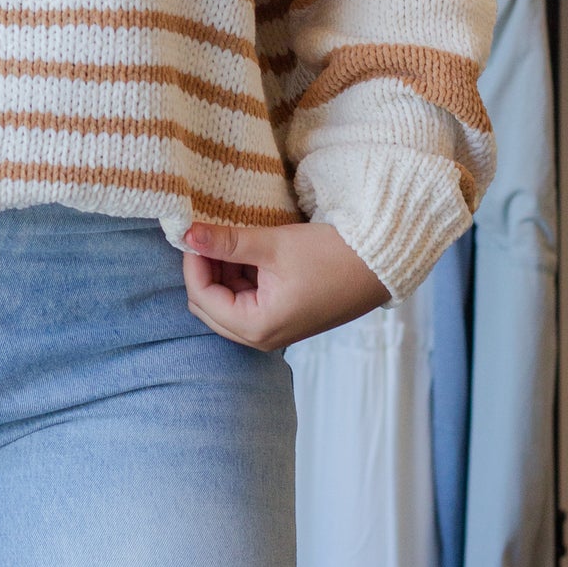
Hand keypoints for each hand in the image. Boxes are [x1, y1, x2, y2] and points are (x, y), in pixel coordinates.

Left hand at [182, 219, 389, 350]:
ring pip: (227, 302)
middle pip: (209, 305)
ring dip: (222, 272)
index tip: (193, 230)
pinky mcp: (284, 317)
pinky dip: (241, 276)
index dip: (193, 262)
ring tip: (231, 237)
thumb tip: (187, 234)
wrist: (380, 263)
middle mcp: (262, 336)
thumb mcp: (273, 246)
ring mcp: (274, 329)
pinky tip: (248, 249)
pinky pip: (247, 300)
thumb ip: (227, 242)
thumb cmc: (331, 255)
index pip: (202, 296)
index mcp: (257, 326)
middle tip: (209, 234)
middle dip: (205, 270)